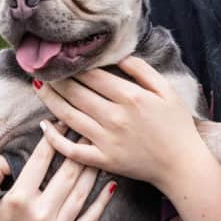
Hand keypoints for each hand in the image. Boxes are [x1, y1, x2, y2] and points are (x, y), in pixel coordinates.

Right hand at [0, 132, 116, 220]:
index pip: (41, 160)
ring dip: (93, 169)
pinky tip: (111, 185)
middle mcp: (39, 215)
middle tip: (87, 130)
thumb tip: (11, 157)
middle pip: (67, 173)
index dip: (53, 138)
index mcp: (18, 198)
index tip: (60, 123)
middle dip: (78, 148)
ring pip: (81, 194)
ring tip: (100, 151)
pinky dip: (102, 203)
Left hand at [34, 56, 201, 188]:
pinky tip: (44, 126)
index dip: (74, 65)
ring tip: (38, 86)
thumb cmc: (176, 125)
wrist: (182, 165)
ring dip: (50, 100)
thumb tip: (117, 57)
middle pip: (76, 93)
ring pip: (69, 116)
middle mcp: (115, 117)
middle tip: (43, 67)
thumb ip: (142, 71)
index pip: (92, 75)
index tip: (62, 56)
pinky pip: (72, 150)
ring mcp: (106, 140)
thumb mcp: (166, 91)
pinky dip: (55, 139)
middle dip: (57, 78)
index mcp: (130, 97)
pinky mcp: (103, 160)